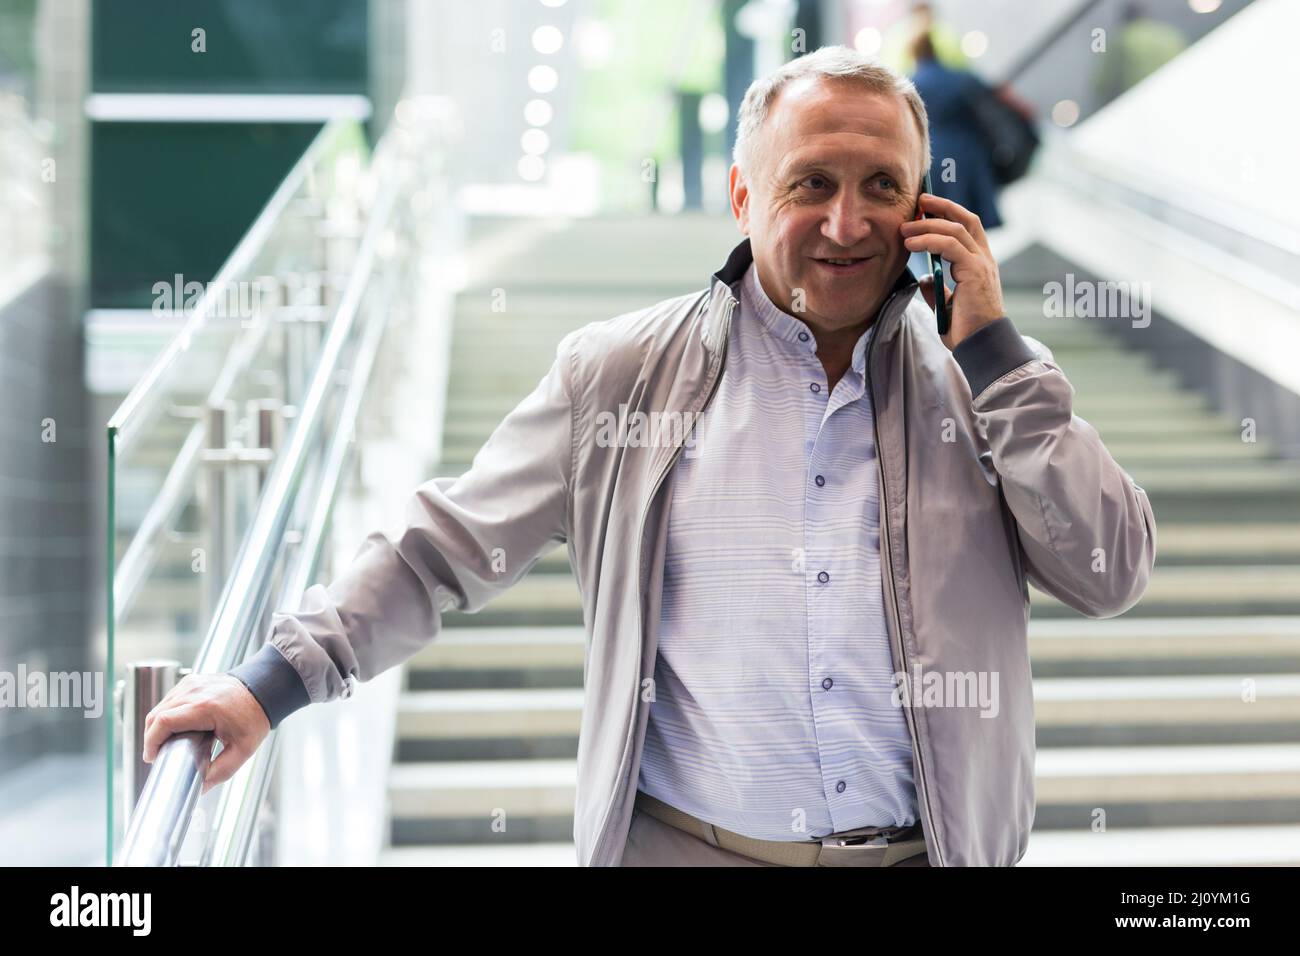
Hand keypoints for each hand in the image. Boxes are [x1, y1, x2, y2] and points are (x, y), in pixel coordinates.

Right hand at [143, 673, 270, 794]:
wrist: (264, 689)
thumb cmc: (255, 716)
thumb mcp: (242, 749)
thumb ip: (221, 772)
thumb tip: (200, 788)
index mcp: (205, 707)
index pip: (163, 722)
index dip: (152, 742)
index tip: (153, 757)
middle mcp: (194, 691)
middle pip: (156, 715)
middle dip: (152, 738)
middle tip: (159, 755)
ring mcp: (192, 683)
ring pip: (160, 706)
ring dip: (157, 726)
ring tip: (167, 744)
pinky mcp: (191, 681)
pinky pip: (169, 699)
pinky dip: (166, 714)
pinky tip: (175, 728)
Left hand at [899, 192, 1005, 350]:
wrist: (981, 346)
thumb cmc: (967, 330)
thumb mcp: (947, 306)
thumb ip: (938, 290)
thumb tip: (925, 279)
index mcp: (979, 264)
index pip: (967, 227)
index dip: (948, 213)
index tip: (925, 207)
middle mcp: (984, 259)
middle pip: (965, 219)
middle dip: (941, 206)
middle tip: (918, 201)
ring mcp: (981, 263)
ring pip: (956, 229)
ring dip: (928, 225)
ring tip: (905, 229)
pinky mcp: (975, 271)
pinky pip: (951, 245)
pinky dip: (929, 240)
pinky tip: (912, 244)